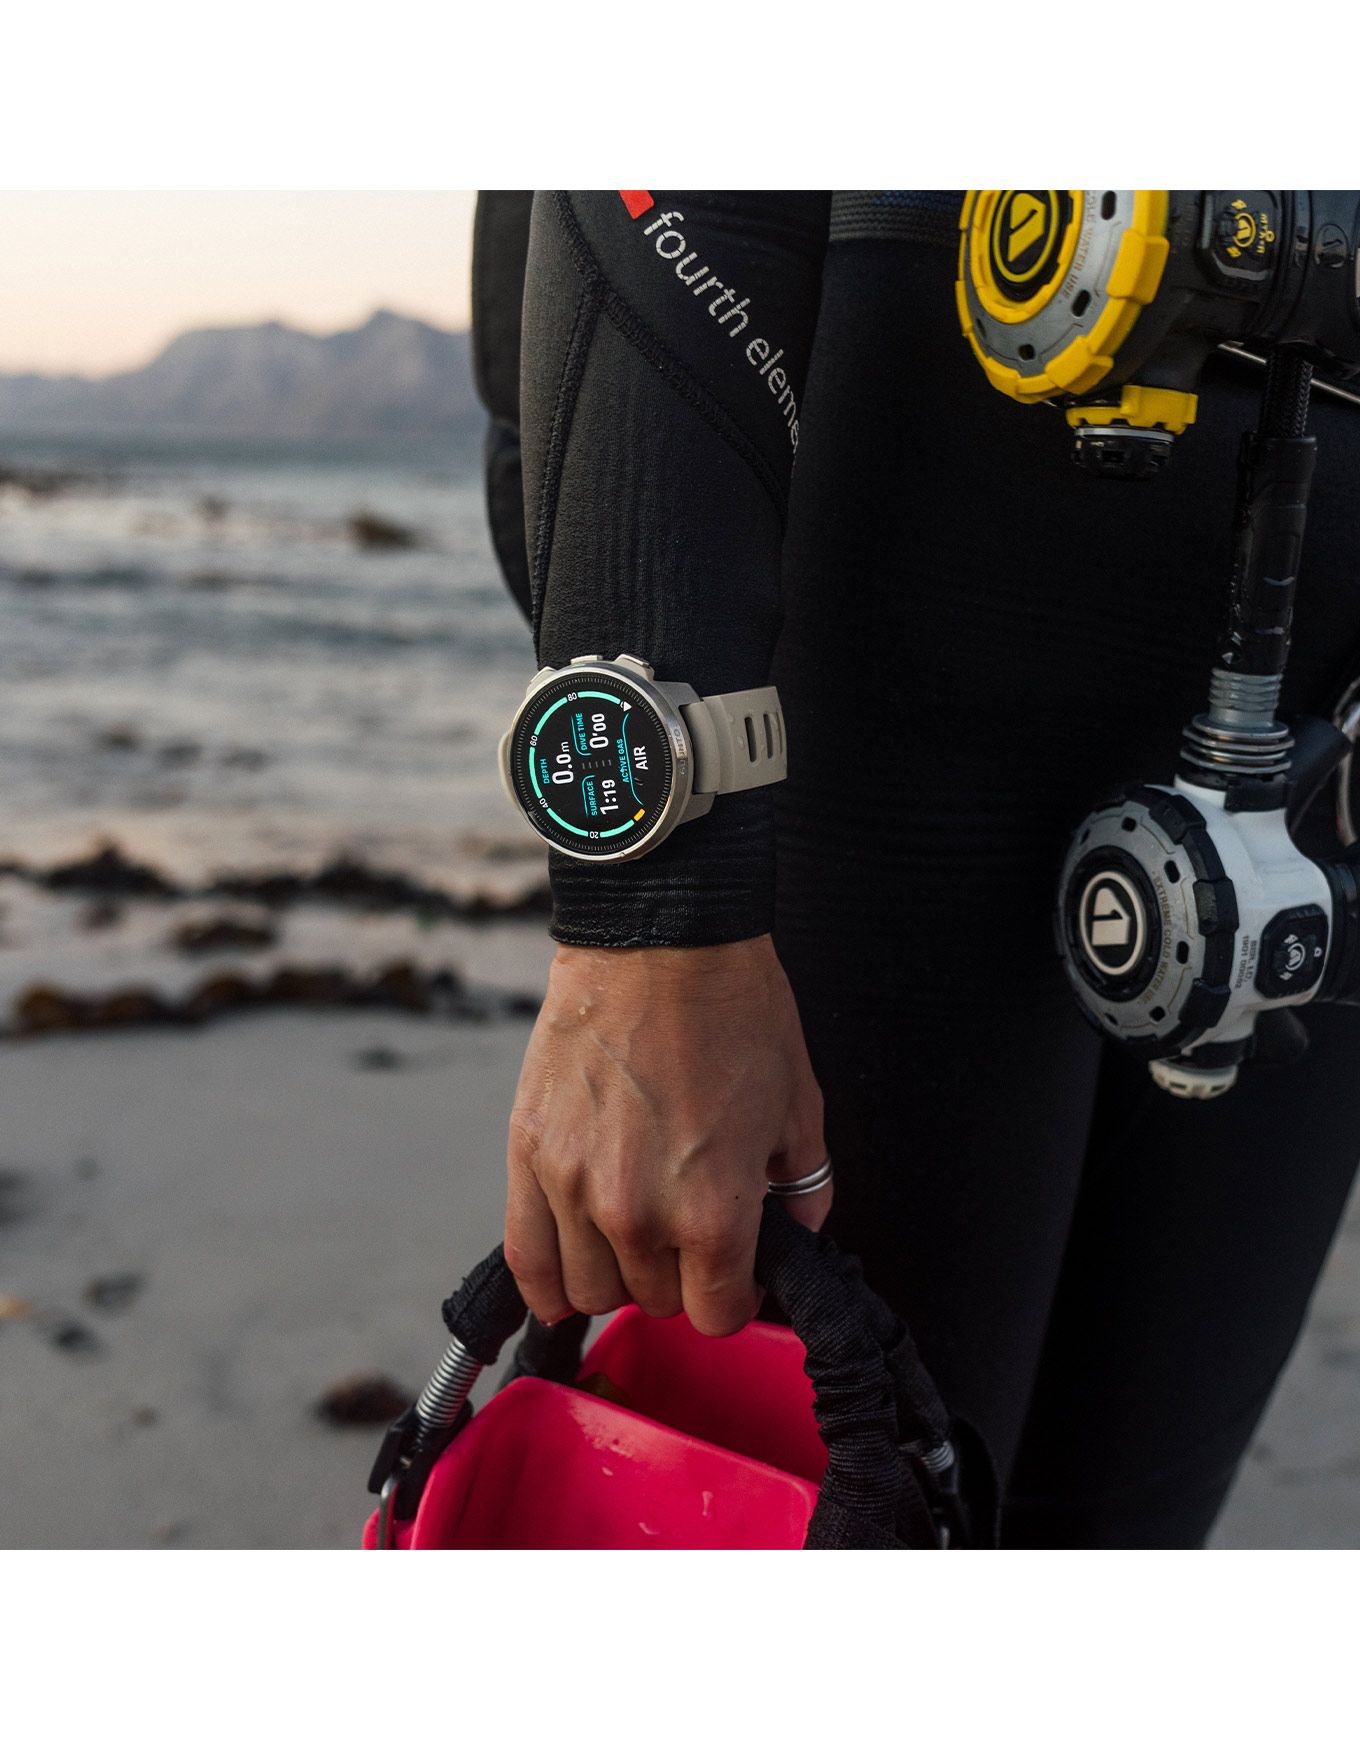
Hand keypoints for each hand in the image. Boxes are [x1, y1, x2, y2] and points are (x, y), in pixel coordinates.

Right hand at [505, 934, 828, 1335]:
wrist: (659, 938)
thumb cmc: (733, 1009)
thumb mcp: (799, 1104)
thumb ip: (803, 1188)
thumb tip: (795, 1235)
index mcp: (714, 1209)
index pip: (717, 1314)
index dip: (733, 1295)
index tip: (734, 1271)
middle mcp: (638, 1214)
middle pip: (654, 1301)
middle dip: (678, 1275)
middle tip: (688, 1227)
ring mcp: (573, 1187)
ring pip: (589, 1289)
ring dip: (616, 1273)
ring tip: (633, 1231)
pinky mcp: (529, 1156)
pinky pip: (526, 1258)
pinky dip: (547, 1281)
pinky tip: (569, 1270)